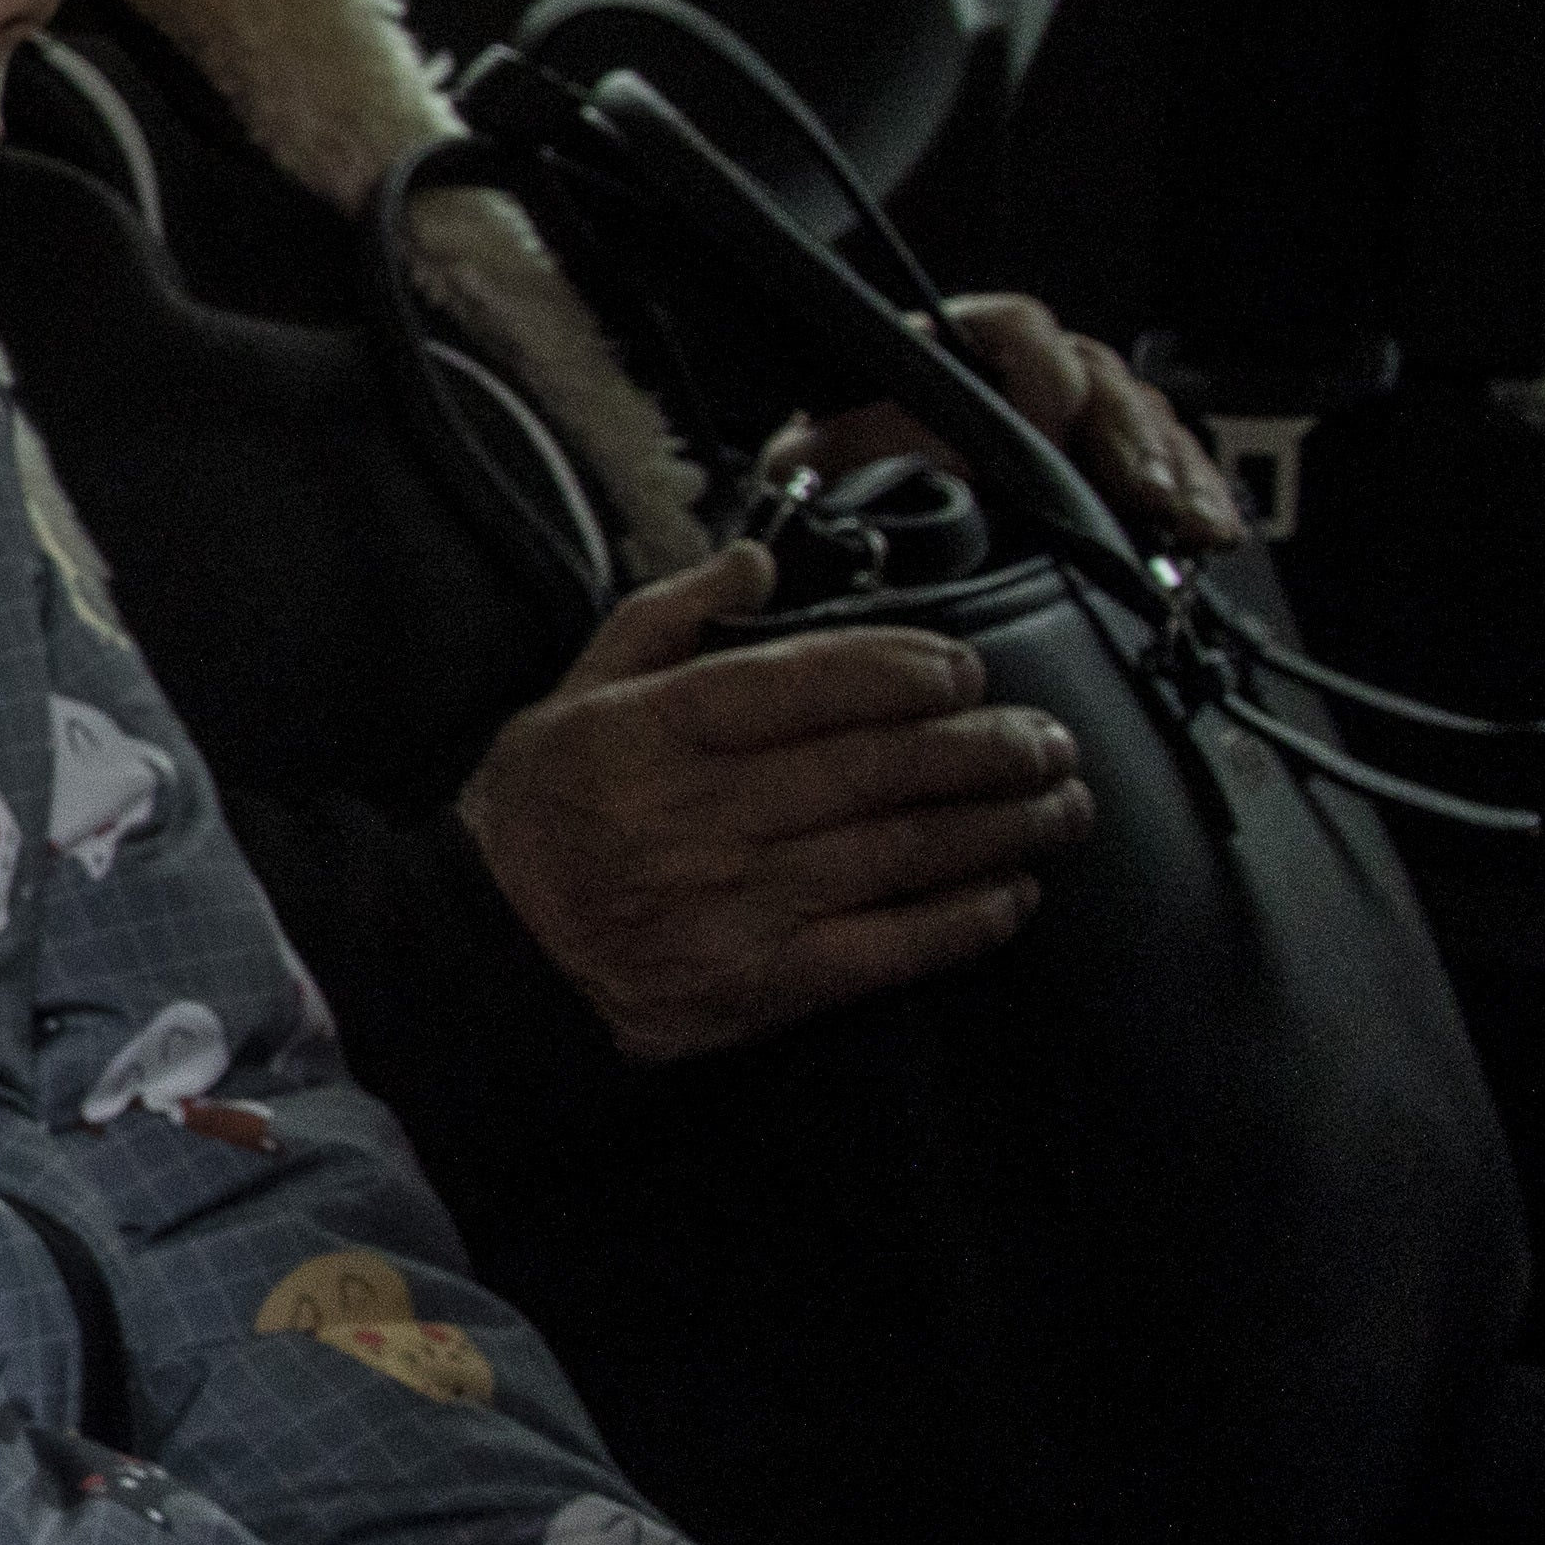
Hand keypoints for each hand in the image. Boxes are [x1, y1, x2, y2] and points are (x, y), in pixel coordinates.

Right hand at [460, 544, 1095, 1062]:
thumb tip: (758, 561)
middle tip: (1048, 738)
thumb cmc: (535, 814)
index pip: (803, 686)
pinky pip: (885, 949)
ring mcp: (736, 902)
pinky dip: (960, 921)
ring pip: (899, 852)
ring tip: (1059, 803)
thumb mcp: (574, 692)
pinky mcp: (760, 983)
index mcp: (654, 732)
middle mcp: (701, 813)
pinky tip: (1012, 894)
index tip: (965, 670)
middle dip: (984, 750)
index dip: (901, 672)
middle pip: (876, 769)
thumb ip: (667, 617)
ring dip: (998, 826)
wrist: (485, 951)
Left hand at [769, 291, 1247, 558]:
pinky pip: (1171, 468)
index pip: (1014, 329)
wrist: (856, 538)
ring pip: (1145, 422)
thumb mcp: (810, 466)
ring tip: (1189, 525)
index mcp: (949, 351)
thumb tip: (898, 452)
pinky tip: (1209, 534)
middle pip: (1099, 376)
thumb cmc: (829, 486)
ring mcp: (1074, 422)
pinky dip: (1195, 500)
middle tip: (1146, 494)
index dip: (1042, 373)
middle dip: (1131, 438)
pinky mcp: (1111, 473)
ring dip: (1174, 474)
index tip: (1056, 426)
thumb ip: (839, 448)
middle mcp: (1020, 374)